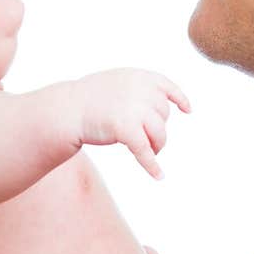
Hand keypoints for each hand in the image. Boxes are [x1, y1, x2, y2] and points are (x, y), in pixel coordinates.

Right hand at [71, 68, 191, 178]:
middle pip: (163, 115)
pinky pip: (145, 151)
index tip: (188, 110)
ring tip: (148, 151)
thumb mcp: (115, 84)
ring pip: (159, 134)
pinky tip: (159, 176)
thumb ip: (136, 89)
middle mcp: (140, 90)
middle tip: (146, 139)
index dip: (179, 98)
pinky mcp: (127, 129)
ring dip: (156, 145)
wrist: (66, 110)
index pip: (166, 86)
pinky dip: (152, 165)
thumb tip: (161, 102)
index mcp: (138, 77)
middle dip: (157, 128)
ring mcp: (134, 109)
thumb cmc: (85, 100)